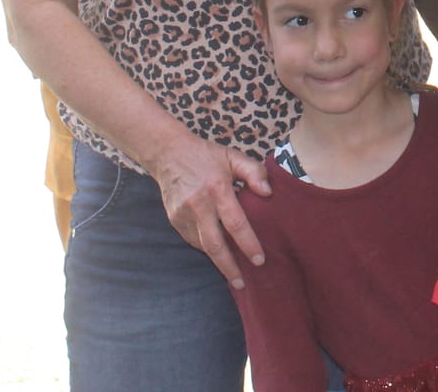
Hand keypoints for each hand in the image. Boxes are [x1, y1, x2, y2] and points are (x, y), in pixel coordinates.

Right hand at [148, 137, 272, 285]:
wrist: (169, 153)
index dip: (248, 244)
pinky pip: (193, 240)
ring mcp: (183, 214)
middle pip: (215, 245)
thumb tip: (268, 193)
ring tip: (233, 273)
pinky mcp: (174, 220)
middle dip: (230, 268)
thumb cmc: (207, 156)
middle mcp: (199, 204)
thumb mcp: (233, 156)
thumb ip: (254, 172)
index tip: (259, 260)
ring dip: (218, 260)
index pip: (236, 223)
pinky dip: (206, 247)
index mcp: (218, 188)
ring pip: (203, 246)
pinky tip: (218, 251)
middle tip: (242, 283)